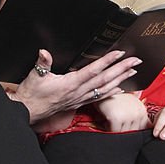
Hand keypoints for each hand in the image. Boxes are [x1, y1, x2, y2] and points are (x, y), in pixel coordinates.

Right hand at [12, 49, 139, 124]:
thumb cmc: (32, 94)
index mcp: (70, 83)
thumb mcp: (34, 76)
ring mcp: (80, 98)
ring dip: (121, 79)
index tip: (120, 54)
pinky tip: (121, 88)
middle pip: (105, 79)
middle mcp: (79, 92)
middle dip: (122, 69)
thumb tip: (44, 52)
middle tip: (136, 61)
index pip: (93, 71)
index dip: (107, 61)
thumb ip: (42, 63)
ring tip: (133, 71)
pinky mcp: (79, 103)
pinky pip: (99, 97)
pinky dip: (111, 92)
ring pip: (105, 88)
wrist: (28, 111)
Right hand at [95, 92, 148, 131]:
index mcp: (142, 110)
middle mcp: (137, 113)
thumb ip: (137, 117)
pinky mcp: (116, 119)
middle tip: (117, 122)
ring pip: (123, 133)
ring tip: (112, 119)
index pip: (142, 128)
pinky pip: (114, 131)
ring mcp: (127, 116)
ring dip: (116, 129)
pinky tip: (108, 119)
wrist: (102, 89)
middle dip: (124, 130)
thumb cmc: (115, 97)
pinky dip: (109, 128)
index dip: (133, 129)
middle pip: (132, 132)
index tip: (126, 126)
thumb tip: (141, 129)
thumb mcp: (131, 105)